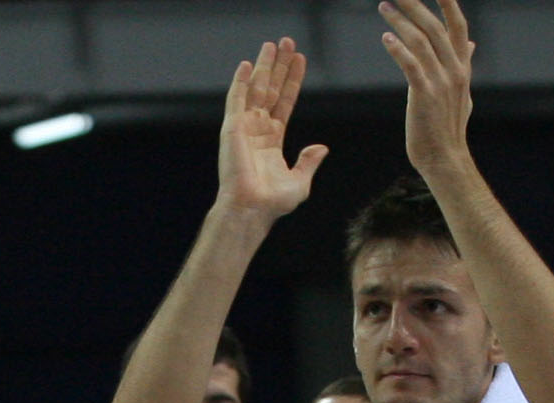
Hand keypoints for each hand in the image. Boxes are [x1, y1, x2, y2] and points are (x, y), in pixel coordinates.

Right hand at [215, 40, 328, 219]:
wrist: (251, 209)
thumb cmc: (272, 203)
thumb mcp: (300, 182)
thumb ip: (308, 162)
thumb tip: (321, 147)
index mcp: (272, 141)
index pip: (284, 103)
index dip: (292, 81)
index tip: (300, 61)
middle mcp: (257, 131)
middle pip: (270, 90)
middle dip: (279, 66)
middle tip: (287, 42)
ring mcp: (244, 128)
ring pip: (255, 89)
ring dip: (264, 66)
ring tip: (273, 44)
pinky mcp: (232, 129)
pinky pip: (236, 100)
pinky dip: (239, 81)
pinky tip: (246, 64)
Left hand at [381, 0, 476, 184]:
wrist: (445, 158)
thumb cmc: (448, 126)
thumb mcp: (462, 91)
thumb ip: (463, 64)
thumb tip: (471, 44)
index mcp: (461, 67)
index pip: (457, 26)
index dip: (448, 3)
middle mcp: (454, 70)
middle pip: (434, 27)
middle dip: (415, 4)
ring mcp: (441, 82)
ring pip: (420, 41)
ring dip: (400, 21)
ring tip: (383, 6)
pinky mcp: (424, 95)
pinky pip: (411, 65)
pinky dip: (398, 48)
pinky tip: (386, 38)